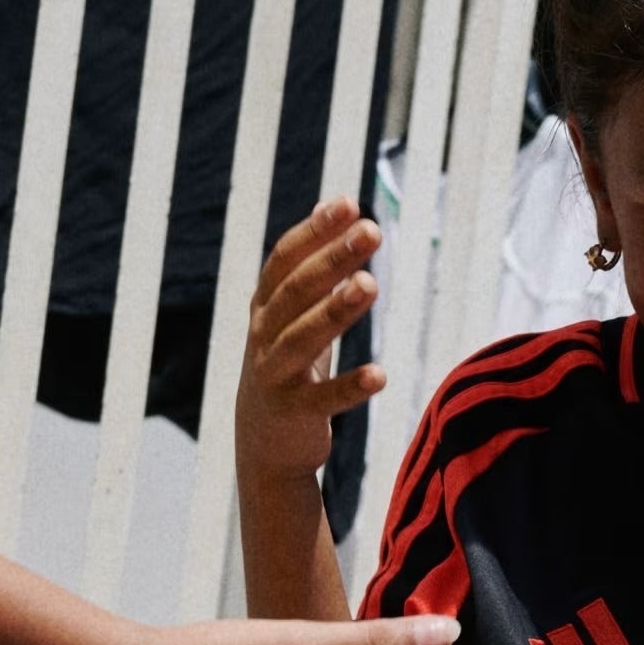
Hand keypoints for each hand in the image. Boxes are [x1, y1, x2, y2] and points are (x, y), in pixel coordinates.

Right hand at [237, 198, 384, 482]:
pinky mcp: (291, 413)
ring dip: (336, 310)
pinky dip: (349, 386)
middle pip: (296, 289)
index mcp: (265, 302)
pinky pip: (322, 399)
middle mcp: (263, 332)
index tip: (349, 203)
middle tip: (371, 231)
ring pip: (302, 337)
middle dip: (333, 258)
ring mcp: (273, 373)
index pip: (285, 257)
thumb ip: (311, 261)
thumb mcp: (291, 309)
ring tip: (371, 283)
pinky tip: (380, 374)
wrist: (263, 441)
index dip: (315, 229)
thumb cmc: (287, 359)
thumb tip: (336, 203)